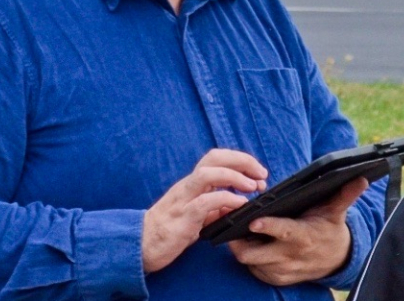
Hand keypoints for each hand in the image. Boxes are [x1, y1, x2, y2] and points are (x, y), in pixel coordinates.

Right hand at [142, 149, 268, 273]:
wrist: (141, 245)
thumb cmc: (168, 230)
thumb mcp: (195, 216)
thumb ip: (213, 208)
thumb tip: (234, 204)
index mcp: (192, 184)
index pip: (216, 158)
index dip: (240, 160)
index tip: (258, 173)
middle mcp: (187, 186)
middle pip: (214, 157)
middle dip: (242, 160)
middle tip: (261, 174)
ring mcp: (184, 199)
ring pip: (208, 173)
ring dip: (235, 176)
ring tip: (253, 186)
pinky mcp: (182, 217)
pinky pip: (206, 202)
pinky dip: (227, 199)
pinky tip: (240, 205)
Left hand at [228, 177, 368, 286]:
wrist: (336, 261)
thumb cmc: (329, 229)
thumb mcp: (336, 212)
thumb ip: (344, 195)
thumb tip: (361, 178)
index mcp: (303, 236)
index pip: (283, 232)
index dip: (267, 226)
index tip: (253, 220)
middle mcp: (290, 257)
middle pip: (253, 254)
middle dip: (238, 241)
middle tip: (230, 225)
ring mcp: (281, 271)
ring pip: (249, 262)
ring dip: (241, 248)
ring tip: (237, 232)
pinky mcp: (275, 279)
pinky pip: (253, 270)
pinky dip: (249, 259)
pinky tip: (249, 244)